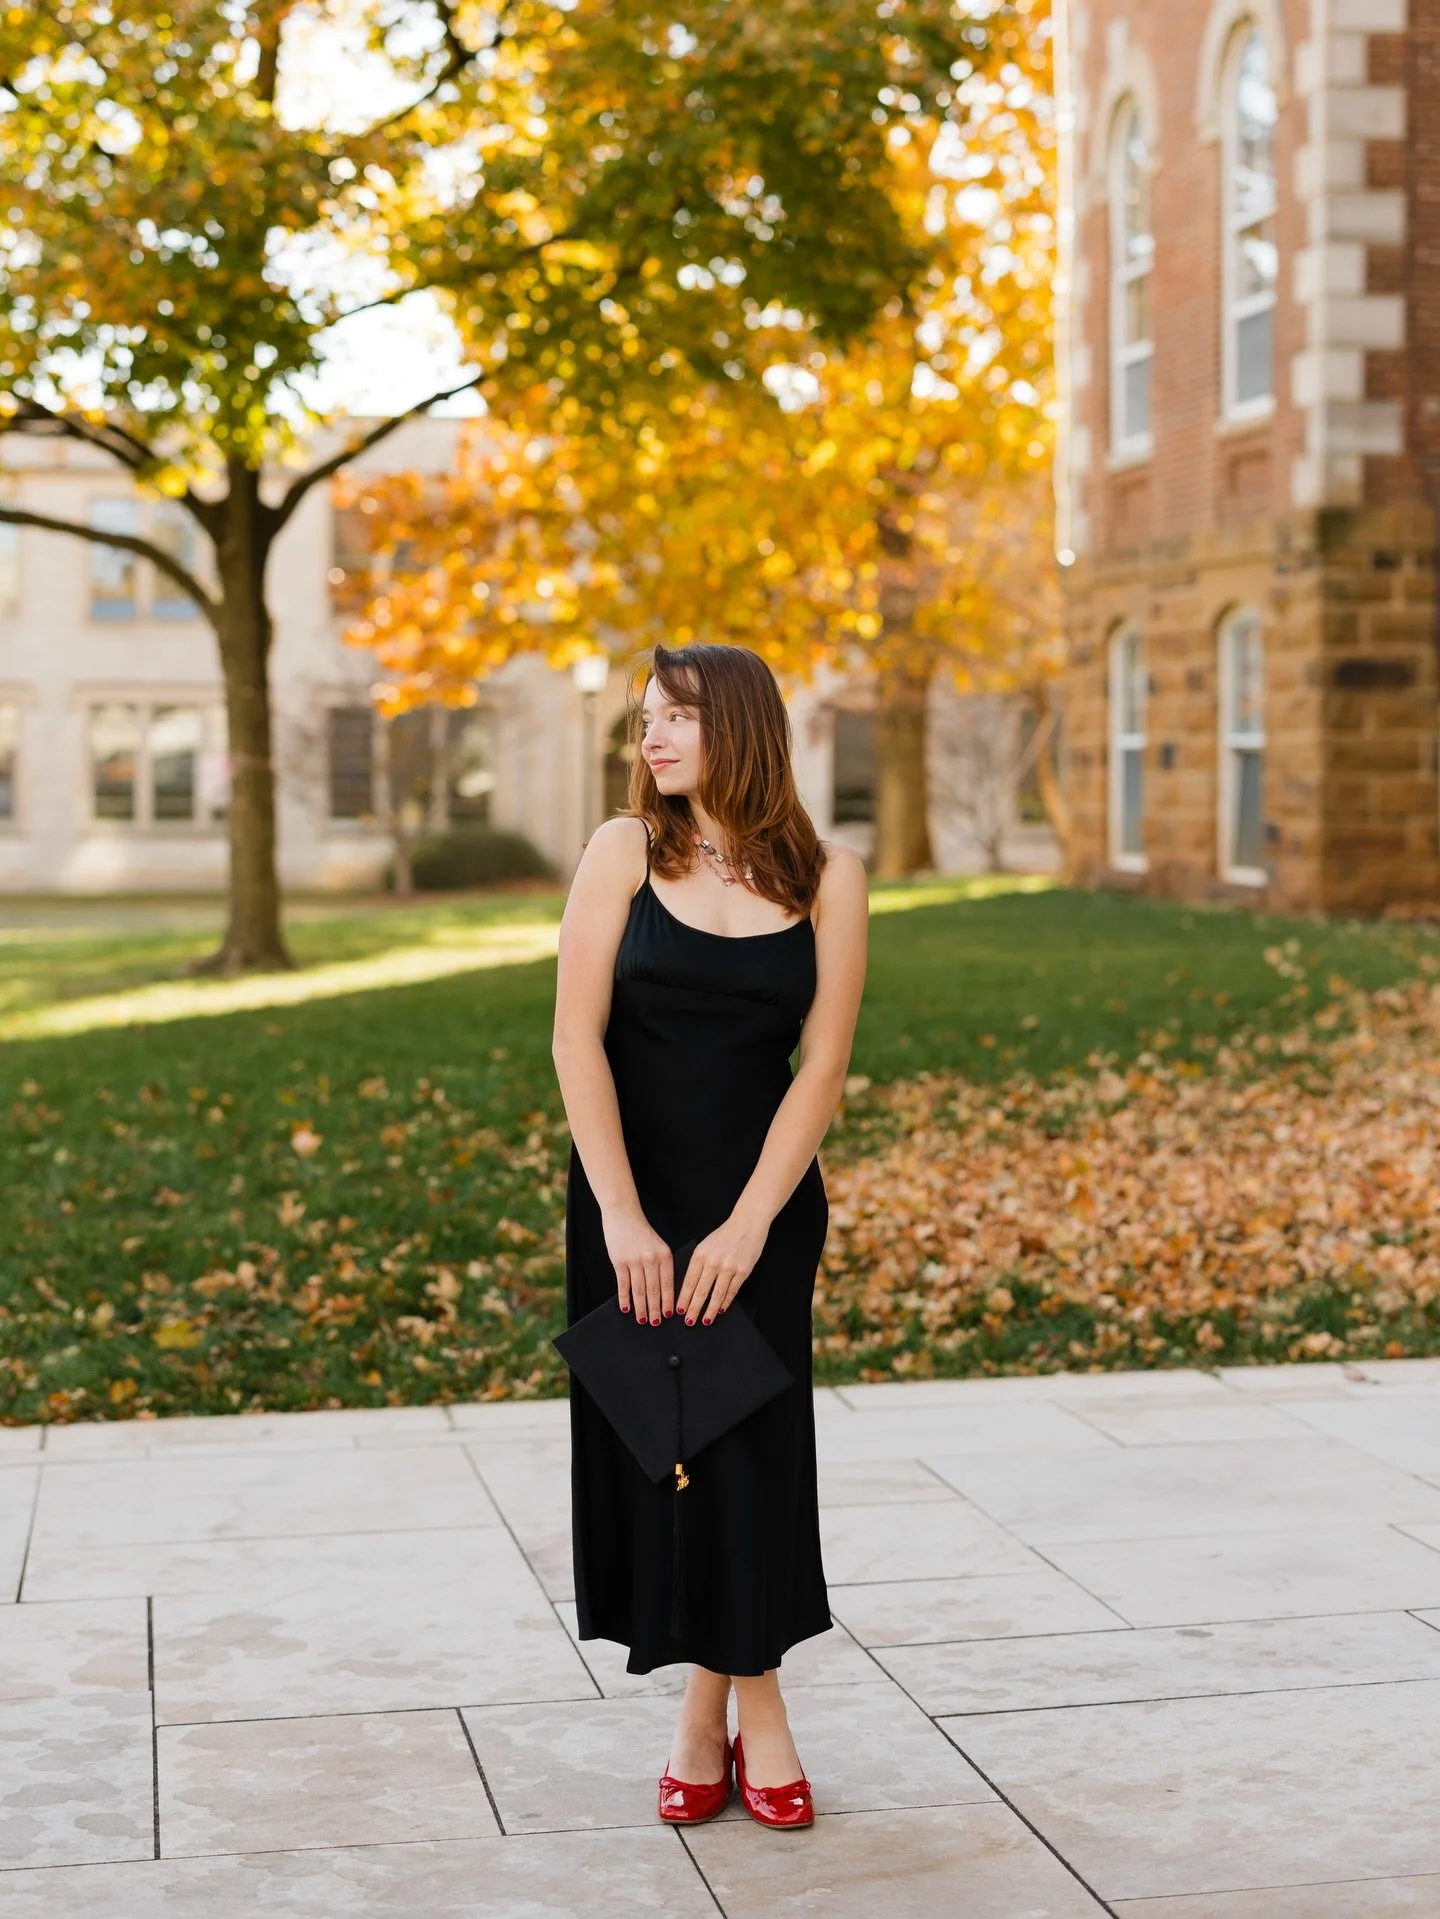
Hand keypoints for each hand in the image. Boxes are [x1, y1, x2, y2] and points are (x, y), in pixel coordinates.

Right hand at [601, 1208, 673, 1325]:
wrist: (623, 1214)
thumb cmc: (642, 1232)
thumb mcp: (658, 1246)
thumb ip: (662, 1265)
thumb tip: (663, 1291)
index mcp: (664, 1255)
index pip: (668, 1284)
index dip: (669, 1301)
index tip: (670, 1315)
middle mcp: (651, 1258)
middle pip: (654, 1290)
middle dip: (655, 1309)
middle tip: (656, 1323)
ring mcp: (634, 1260)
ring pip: (639, 1290)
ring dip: (641, 1308)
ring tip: (642, 1320)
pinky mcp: (619, 1261)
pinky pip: (623, 1284)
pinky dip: (625, 1298)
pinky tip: (626, 1308)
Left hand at [677, 1213, 769, 1325]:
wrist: (747, 1223)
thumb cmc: (724, 1235)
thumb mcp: (705, 1246)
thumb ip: (698, 1264)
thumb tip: (691, 1287)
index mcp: (700, 1255)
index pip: (689, 1282)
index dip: (684, 1299)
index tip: (680, 1310)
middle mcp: (713, 1262)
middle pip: (701, 1291)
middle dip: (694, 1309)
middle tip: (689, 1322)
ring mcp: (729, 1267)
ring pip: (717, 1295)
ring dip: (710, 1310)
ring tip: (705, 1321)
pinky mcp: (743, 1271)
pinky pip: (732, 1291)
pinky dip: (726, 1302)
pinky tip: (721, 1310)